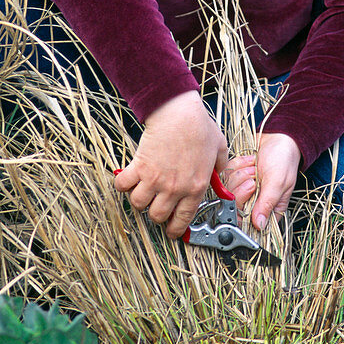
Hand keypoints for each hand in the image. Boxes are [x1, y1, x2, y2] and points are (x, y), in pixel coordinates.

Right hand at [114, 91, 227, 238]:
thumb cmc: (199, 126)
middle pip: (158, 216)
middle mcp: (175, 188)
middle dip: (156, 214)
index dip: (175, 229)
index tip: (172, 231)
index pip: (183, 219)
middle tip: (155, 205)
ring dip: (139, 200)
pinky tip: (127, 179)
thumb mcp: (219, 148)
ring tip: (141, 191)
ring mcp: (155, 180)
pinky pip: (123, 186)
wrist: (179, 112)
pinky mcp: (139, 167)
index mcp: (196, 187)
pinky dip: (123, 185)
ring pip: (139, 204)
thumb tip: (221, 174)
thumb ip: (220, 165)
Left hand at [223, 133, 300, 230]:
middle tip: (254, 176)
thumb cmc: (283, 159)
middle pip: (234, 205)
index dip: (244, 207)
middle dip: (243, 186)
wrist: (278, 138)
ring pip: (228, 190)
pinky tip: (249, 161)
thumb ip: (267, 204)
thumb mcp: (278, 182)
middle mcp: (254, 202)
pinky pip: (226, 175)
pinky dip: (237, 165)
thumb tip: (259, 226)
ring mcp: (243, 190)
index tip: (251, 189)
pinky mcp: (235, 178)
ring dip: (241, 174)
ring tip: (254, 167)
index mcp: (269, 209)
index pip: (248, 221)